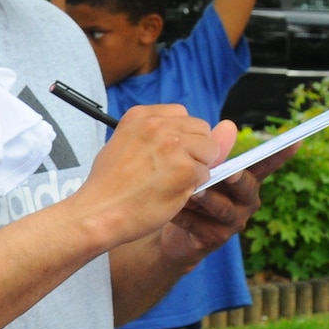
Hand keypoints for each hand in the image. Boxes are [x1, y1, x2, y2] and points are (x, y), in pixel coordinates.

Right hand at [75, 104, 237, 251]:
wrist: (97, 213)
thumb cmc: (110, 186)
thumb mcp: (130, 145)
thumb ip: (169, 133)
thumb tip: (230, 127)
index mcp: (141, 115)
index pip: (182, 115)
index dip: (180, 138)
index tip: (163, 156)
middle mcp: (158, 124)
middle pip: (201, 130)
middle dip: (193, 152)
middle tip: (166, 173)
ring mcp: (173, 145)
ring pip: (209, 151)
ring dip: (196, 169)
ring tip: (166, 183)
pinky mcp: (185, 169)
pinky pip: (207, 175)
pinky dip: (193, 188)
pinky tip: (169, 194)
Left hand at [153, 147, 285, 267]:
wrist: (173, 231)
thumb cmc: (194, 192)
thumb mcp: (203, 170)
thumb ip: (216, 152)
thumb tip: (228, 124)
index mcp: (247, 181)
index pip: (265, 165)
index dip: (280, 155)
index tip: (296, 140)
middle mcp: (246, 202)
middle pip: (246, 188)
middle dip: (237, 179)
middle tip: (229, 172)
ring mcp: (232, 223)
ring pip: (222, 208)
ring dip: (207, 198)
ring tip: (193, 191)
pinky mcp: (213, 240)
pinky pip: (199, 225)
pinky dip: (184, 215)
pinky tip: (172, 209)